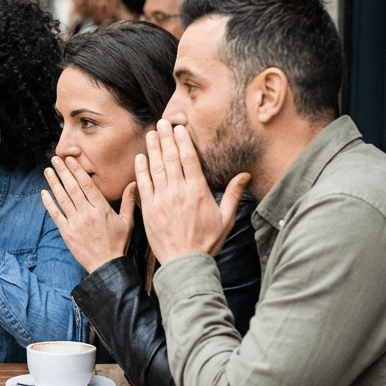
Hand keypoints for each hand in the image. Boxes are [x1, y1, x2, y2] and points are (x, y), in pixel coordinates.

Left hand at [41, 155, 135, 271]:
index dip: (77, 170)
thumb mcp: (128, 222)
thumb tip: (134, 183)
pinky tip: (43, 192)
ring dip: (54, 183)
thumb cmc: (118, 244)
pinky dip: (48, 203)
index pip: (87, 184)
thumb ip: (128, 201)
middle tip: (55, 159)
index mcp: (102, 208)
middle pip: (72, 187)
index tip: (70, 159)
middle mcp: (87, 213)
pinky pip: (55, 214)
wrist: (106, 265)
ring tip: (48, 170)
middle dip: (63, 171)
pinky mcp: (67, 232)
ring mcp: (75, 223)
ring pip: (62, 198)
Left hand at [134, 121, 249, 264]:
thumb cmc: (206, 242)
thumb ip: (233, 194)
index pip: (189, 160)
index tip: (179, 128)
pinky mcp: (150, 209)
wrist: (184, 263)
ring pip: (156, 168)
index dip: (183, 141)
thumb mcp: (225, 218)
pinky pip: (144, 184)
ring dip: (153, 148)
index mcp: (198, 192)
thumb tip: (245, 174)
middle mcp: (179, 192)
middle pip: (171, 159)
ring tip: (151, 133)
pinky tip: (140, 157)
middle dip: (166, 138)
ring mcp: (162, 200)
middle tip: (162, 122)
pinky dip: (141, 169)